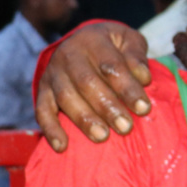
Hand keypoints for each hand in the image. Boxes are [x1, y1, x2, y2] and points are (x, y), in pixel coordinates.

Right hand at [35, 22, 151, 151]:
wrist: (83, 41)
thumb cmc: (113, 46)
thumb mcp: (128, 40)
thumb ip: (137, 56)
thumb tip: (144, 77)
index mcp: (93, 40)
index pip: (111, 65)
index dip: (127, 88)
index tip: (144, 108)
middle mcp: (69, 55)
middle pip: (87, 83)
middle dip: (107, 107)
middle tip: (126, 127)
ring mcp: (53, 73)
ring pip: (65, 97)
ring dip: (84, 119)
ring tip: (102, 137)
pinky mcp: (43, 90)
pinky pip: (42, 110)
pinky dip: (50, 129)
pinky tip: (62, 146)